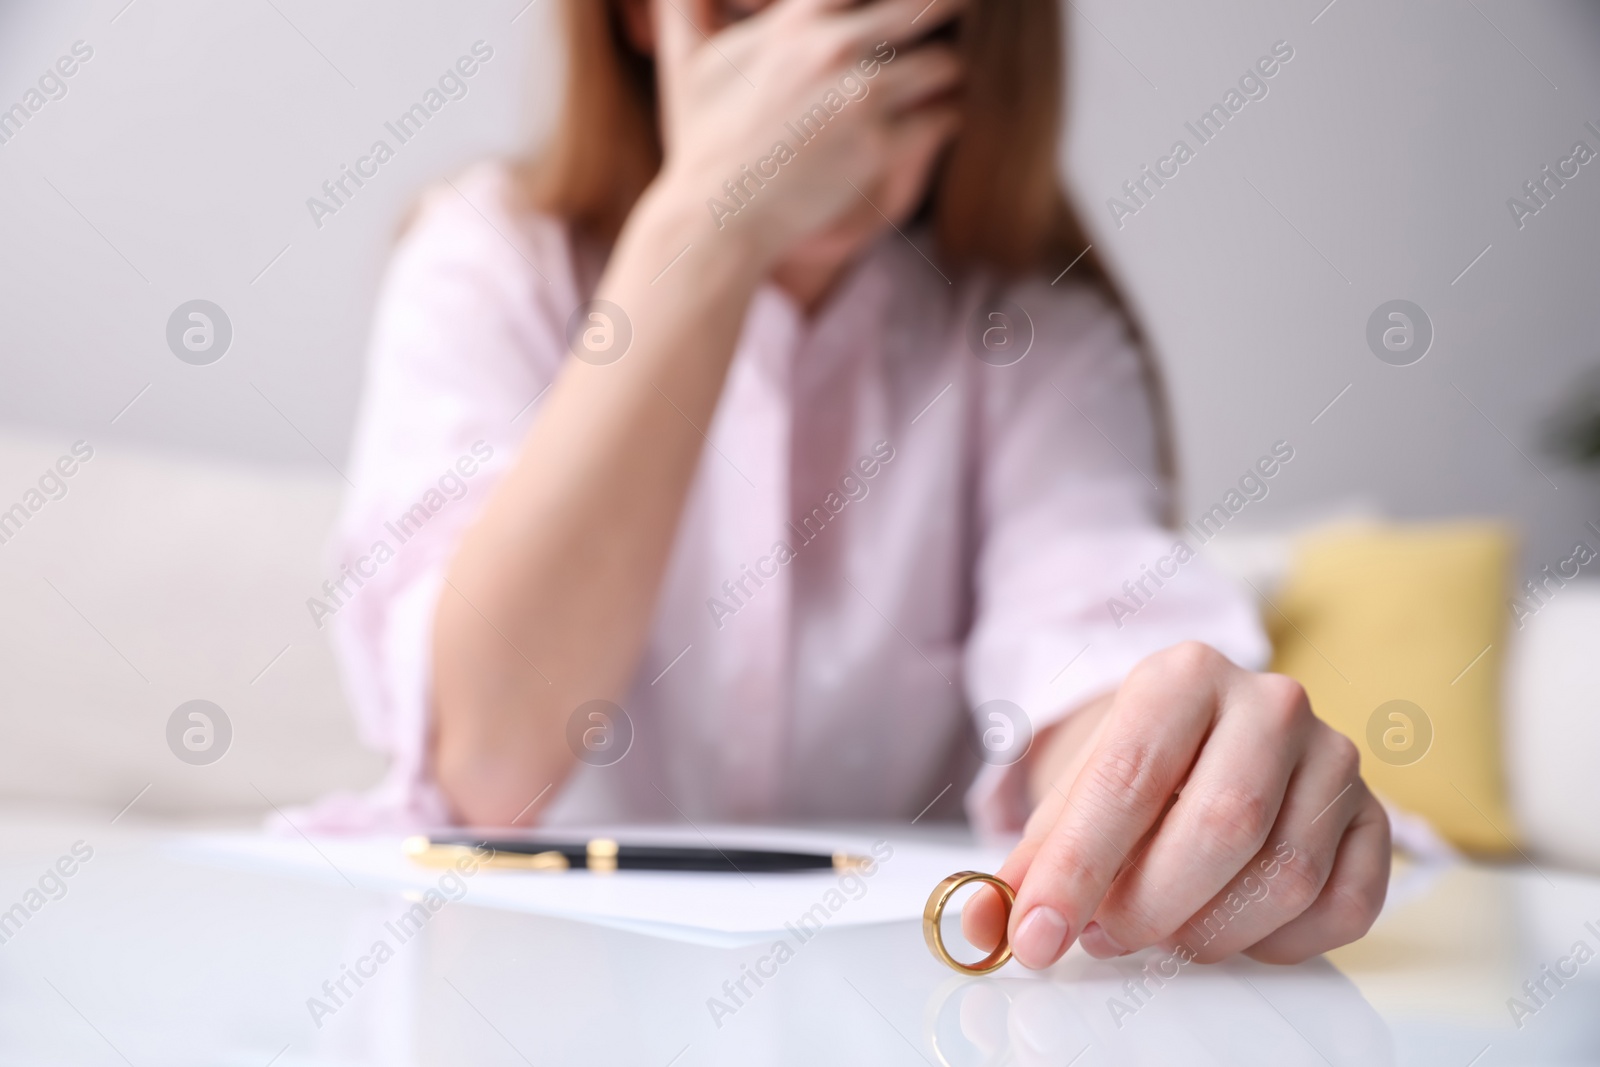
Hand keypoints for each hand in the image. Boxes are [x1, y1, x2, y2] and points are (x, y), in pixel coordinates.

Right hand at [650, 0, 964, 264]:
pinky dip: (947, 119)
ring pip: (948, 63)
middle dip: (949, 12)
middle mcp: (833, 47)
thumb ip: (685, 8)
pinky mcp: (879, 147)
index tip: (913, 8)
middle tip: (960, 21)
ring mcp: (860, 97)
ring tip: (940, 85)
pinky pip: (946, 117)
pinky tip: (935, 123)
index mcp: (797, 19)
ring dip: (949, 75)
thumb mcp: (687, 60)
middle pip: (931, 4)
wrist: (715, 218)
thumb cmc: (701, 140)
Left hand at [963, 642, 1389, 967]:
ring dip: (1209, 931)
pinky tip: (1233, 930)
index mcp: (1184, 674)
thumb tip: (981, 926)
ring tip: (1160, 930)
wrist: (1203, 741)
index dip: (1078, 868)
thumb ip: (1027, 864)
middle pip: (1220, 828)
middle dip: (1149, 905)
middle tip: (1105, 936)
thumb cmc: (1135, 772)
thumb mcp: (1070, 797)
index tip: (1037, 934)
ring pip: (1283, 877)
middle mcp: (1270, 702)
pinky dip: (1280, 943)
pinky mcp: (1376, 818)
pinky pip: (1344, 907)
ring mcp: (1334, 757)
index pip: (1130, 778)